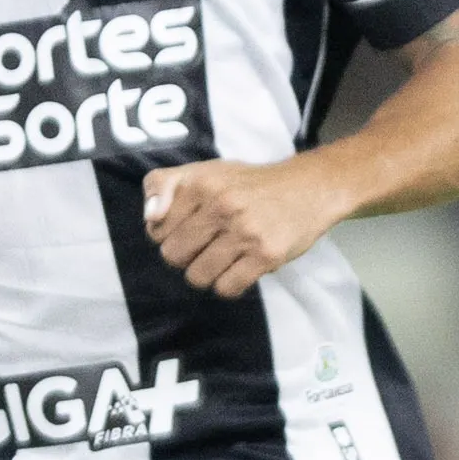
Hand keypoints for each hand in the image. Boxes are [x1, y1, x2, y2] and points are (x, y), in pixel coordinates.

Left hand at [142, 155, 346, 299]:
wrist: (308, 188)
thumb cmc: (249, 184)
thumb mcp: (203, 171)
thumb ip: (164, 185)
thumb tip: (150, 219)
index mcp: (200, 183)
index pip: (156, 230)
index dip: (170, 234)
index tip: (190, 229)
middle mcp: (220, 205)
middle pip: (173, 257)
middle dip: (186, 257)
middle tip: (207, 246)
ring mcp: (245, 232)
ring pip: (197, 276)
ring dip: (206, 274)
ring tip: (222, 259)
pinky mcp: (266, 255)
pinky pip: (227, 287)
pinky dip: (229, 284)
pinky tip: (239, 269)